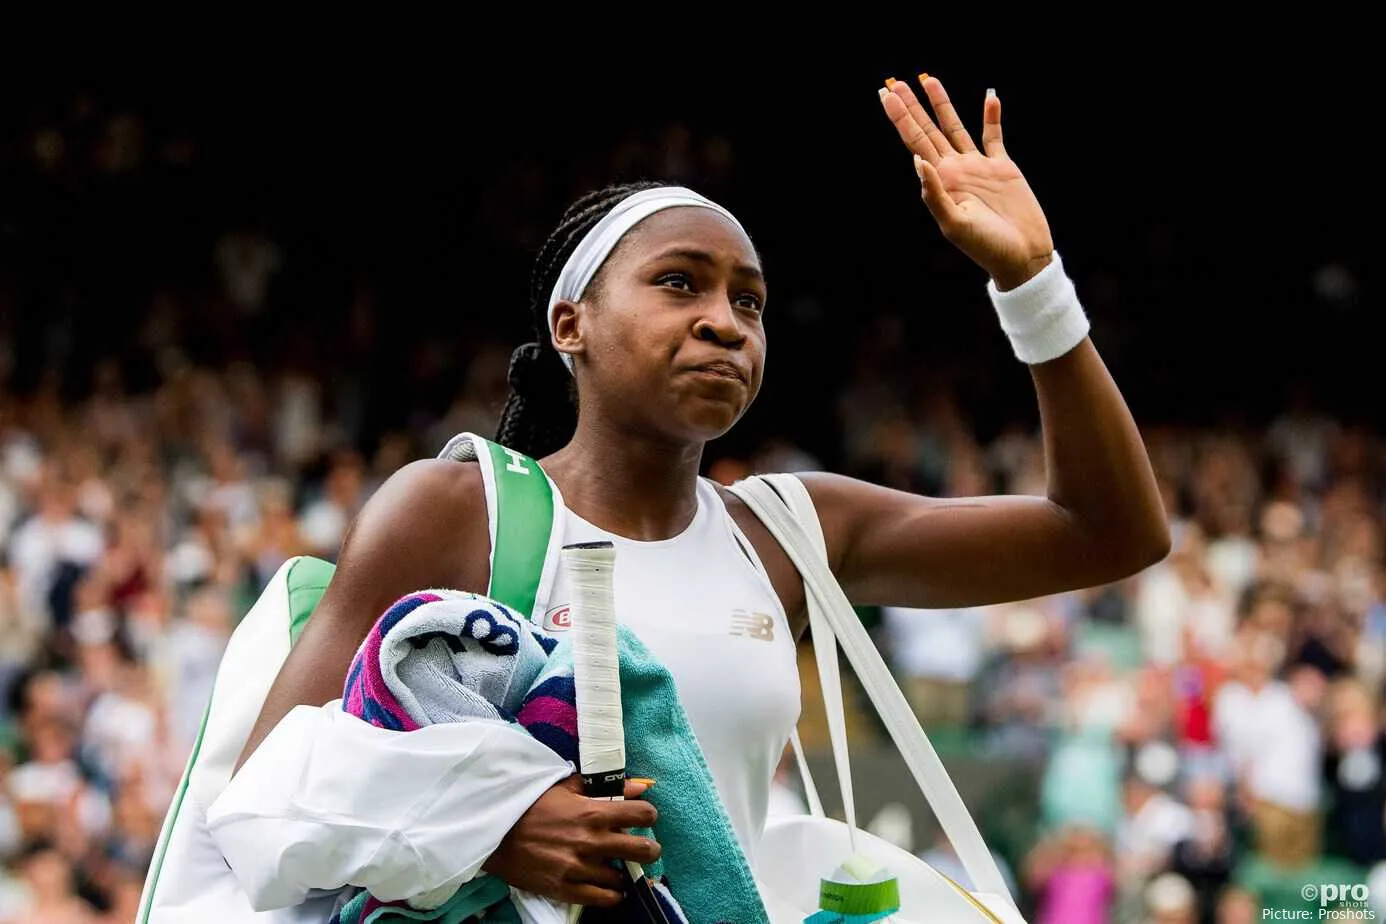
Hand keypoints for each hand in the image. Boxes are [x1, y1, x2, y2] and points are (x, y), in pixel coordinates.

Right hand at [482, 776, 660, 906]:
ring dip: (623, 872)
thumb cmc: (533, 805)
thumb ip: (605, 787)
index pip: (642, 814)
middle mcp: (592, 841)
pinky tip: (610, 888)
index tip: (644, 819)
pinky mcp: (566, 888)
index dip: (648, 816)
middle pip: (643, 850)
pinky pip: (604, 898)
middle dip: (649, 849)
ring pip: (622, 877)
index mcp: (594, 812)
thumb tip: (641, 785)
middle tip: (645, 849)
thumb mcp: (568, 788)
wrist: (497, 833)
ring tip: (616, 867)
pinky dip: (612, 894)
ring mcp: (580, 867)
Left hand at [878, 75, 1053, 290]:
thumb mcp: (955, 225)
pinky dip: (992, 117)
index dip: (899, 119)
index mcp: (941, 181)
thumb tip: (917, 162)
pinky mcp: (1003, 167)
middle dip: (911, 107)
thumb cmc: (986, 247)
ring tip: (929, 80)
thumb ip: (935, 195)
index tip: (884, 96)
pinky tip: (989, 97)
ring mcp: (978, 166)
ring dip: (942, 105)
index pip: (914, 143)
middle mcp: (955, 169)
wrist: (1021, 256)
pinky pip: (994, 136)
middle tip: (895, 83)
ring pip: (955, 127)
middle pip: (928, 130)